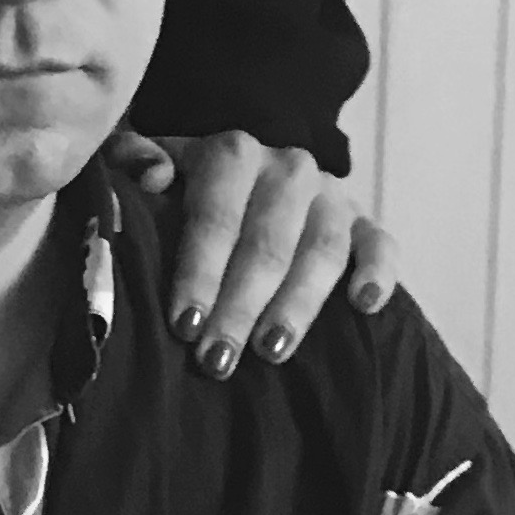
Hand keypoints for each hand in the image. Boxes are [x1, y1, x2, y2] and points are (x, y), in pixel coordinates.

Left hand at [108, 129, 397, 374]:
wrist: (244, 177)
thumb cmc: (184, 191)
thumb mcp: (147, 167)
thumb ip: (133, 161)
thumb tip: (154, 178)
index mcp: (232, 154)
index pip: (215, 216)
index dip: (199, 272)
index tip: (183, 325)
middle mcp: (287, 169)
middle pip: (267, 243)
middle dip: (239, 306)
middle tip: (217, 360)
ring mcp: (330, 196)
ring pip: (322, 250)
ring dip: (297, 305)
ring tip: (272, 352)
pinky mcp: (363, 222)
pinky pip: (381, 244)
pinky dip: (378, 273)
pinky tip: (364, 307)